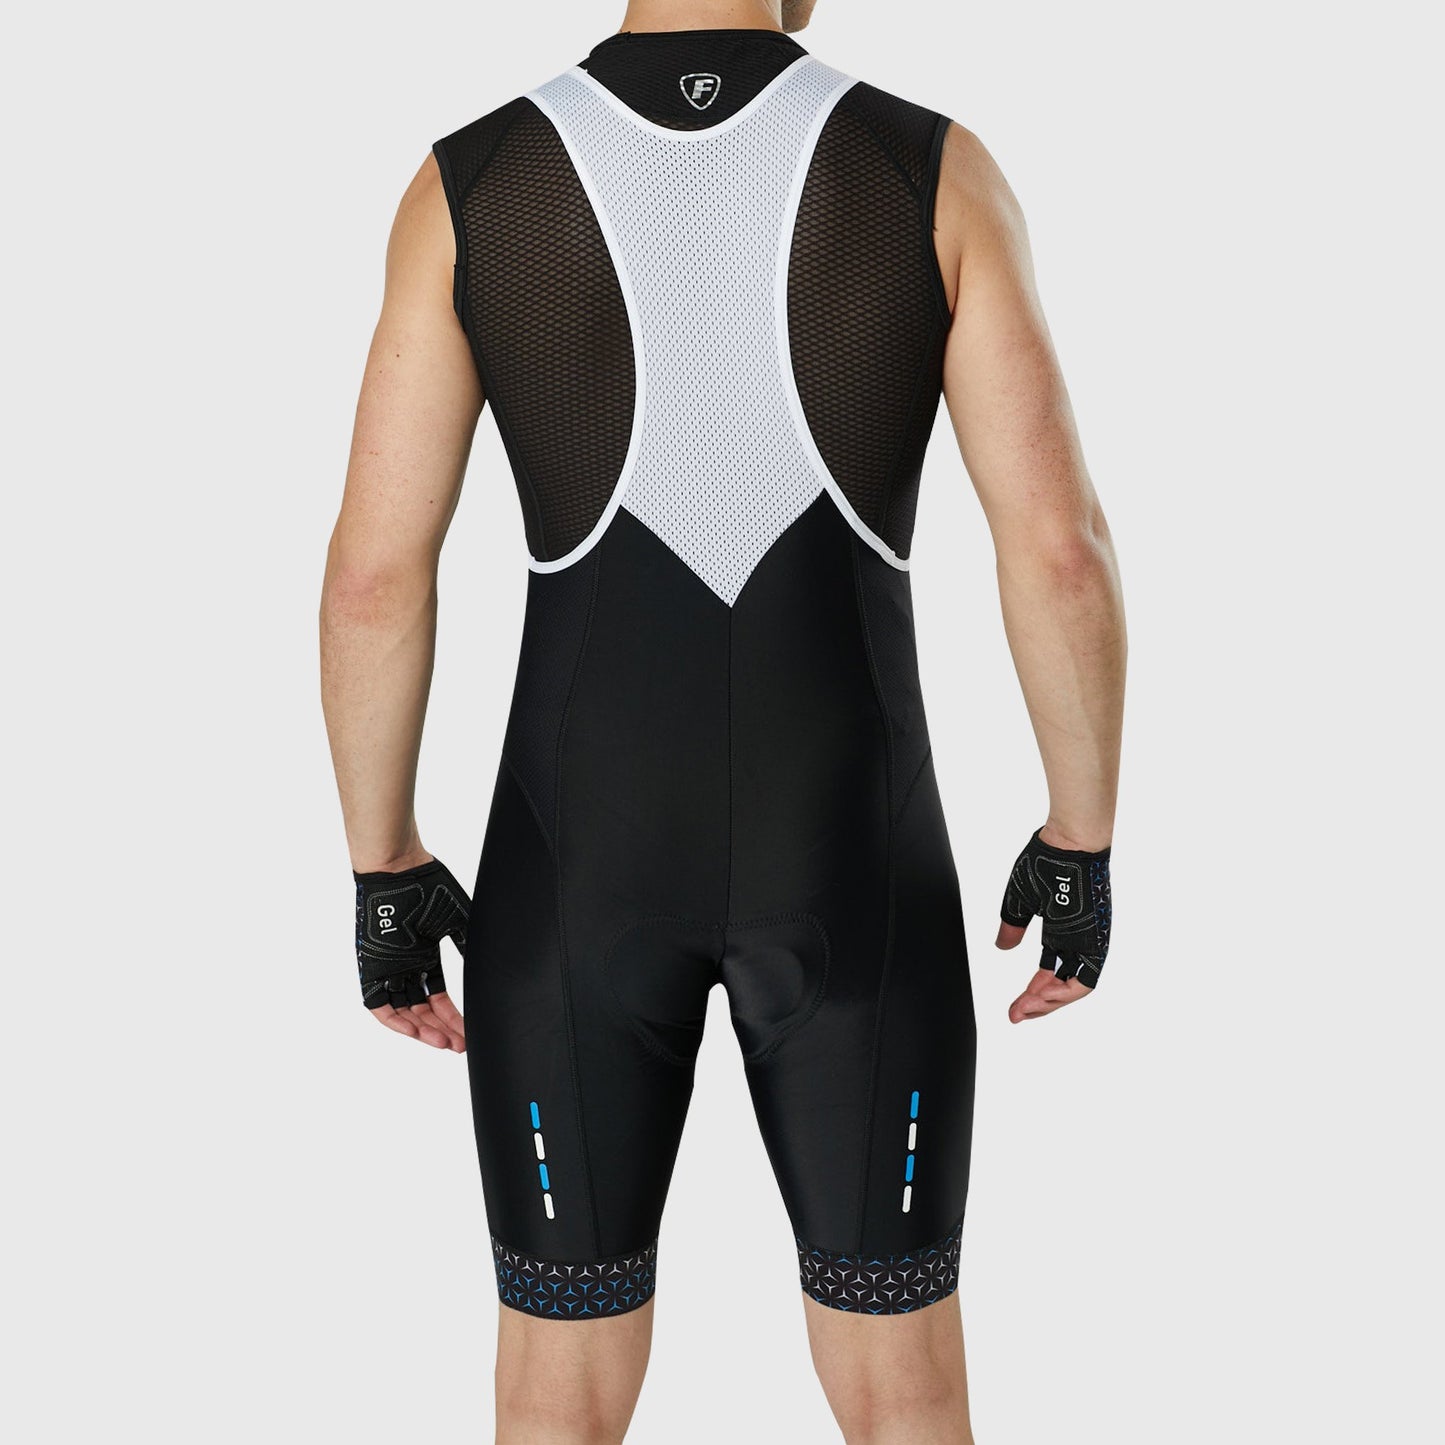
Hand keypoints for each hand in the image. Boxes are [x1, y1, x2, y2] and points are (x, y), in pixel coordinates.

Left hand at [353, 856, 471, 1049]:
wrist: (398, 869)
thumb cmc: (428, 888)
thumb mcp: (458, 921)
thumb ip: (468, 948)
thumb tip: (488, 972)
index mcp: (425, 955)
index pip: (438, 996)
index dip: (453, 1016)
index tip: (469, 1031)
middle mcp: (406, 966)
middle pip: (423, 1009)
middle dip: (443, 1029)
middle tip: (461, 1045)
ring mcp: (387, 968)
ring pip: (402, 1011)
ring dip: (422, 1030)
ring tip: (444, 1043)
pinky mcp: (371, 967)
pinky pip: (378, 1003)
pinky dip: (395, 1021)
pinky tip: (416, 1032)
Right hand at [996, 824, 1112, 1021]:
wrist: (1070, 840)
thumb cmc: (1047, 860)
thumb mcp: (1020, 899)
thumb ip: (1012, 925)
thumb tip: (1003, 947)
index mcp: (1062, 930)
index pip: (1050, 970)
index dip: (1033, 991)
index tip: (1014, 1006)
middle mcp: (1079, 940)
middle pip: (1063, 984)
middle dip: (1038, 1004)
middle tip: (1015, 1014)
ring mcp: (1089, 940)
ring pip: (1076, 987)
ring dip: (1051, 1003)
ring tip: (1026, 1009)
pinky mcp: (1096, 939)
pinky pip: (1087, 978)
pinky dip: (1066, 993)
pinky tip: (1042, 996)